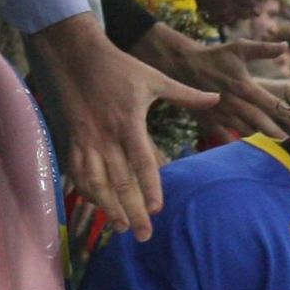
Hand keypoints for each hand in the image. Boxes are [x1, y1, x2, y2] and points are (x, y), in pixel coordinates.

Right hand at [30, 14, 218, 240]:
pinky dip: (87, 192)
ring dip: (107, 207)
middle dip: (132, 211)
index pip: (142, 162)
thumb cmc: (119, 67)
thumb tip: (218, 99)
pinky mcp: (72, 141)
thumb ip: (186, 94)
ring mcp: (86, 141)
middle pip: (120, 182)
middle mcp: (106, 137)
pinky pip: (77, 172)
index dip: (150, 188)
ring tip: (119, 228)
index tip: (158, 209)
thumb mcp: (154, 77)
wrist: (75, 54)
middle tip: (143, 235)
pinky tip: (97, 207)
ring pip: (96, 182)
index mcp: (129, 123)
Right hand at [132, 24, 289, 138]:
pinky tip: (247, 153)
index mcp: (245, 86)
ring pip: (246, 133)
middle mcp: (236, 104)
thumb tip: (284, 45)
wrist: (184, 66)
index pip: (271, 105)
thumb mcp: (239, 47)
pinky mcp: (210, 122)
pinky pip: (225, 139)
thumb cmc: (215, 56)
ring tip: (276, 148)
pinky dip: (236, 147)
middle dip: (278, 133)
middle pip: (262, 123)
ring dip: (262, 141)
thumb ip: (263, 48)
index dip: (287, 115)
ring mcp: (222, 115)